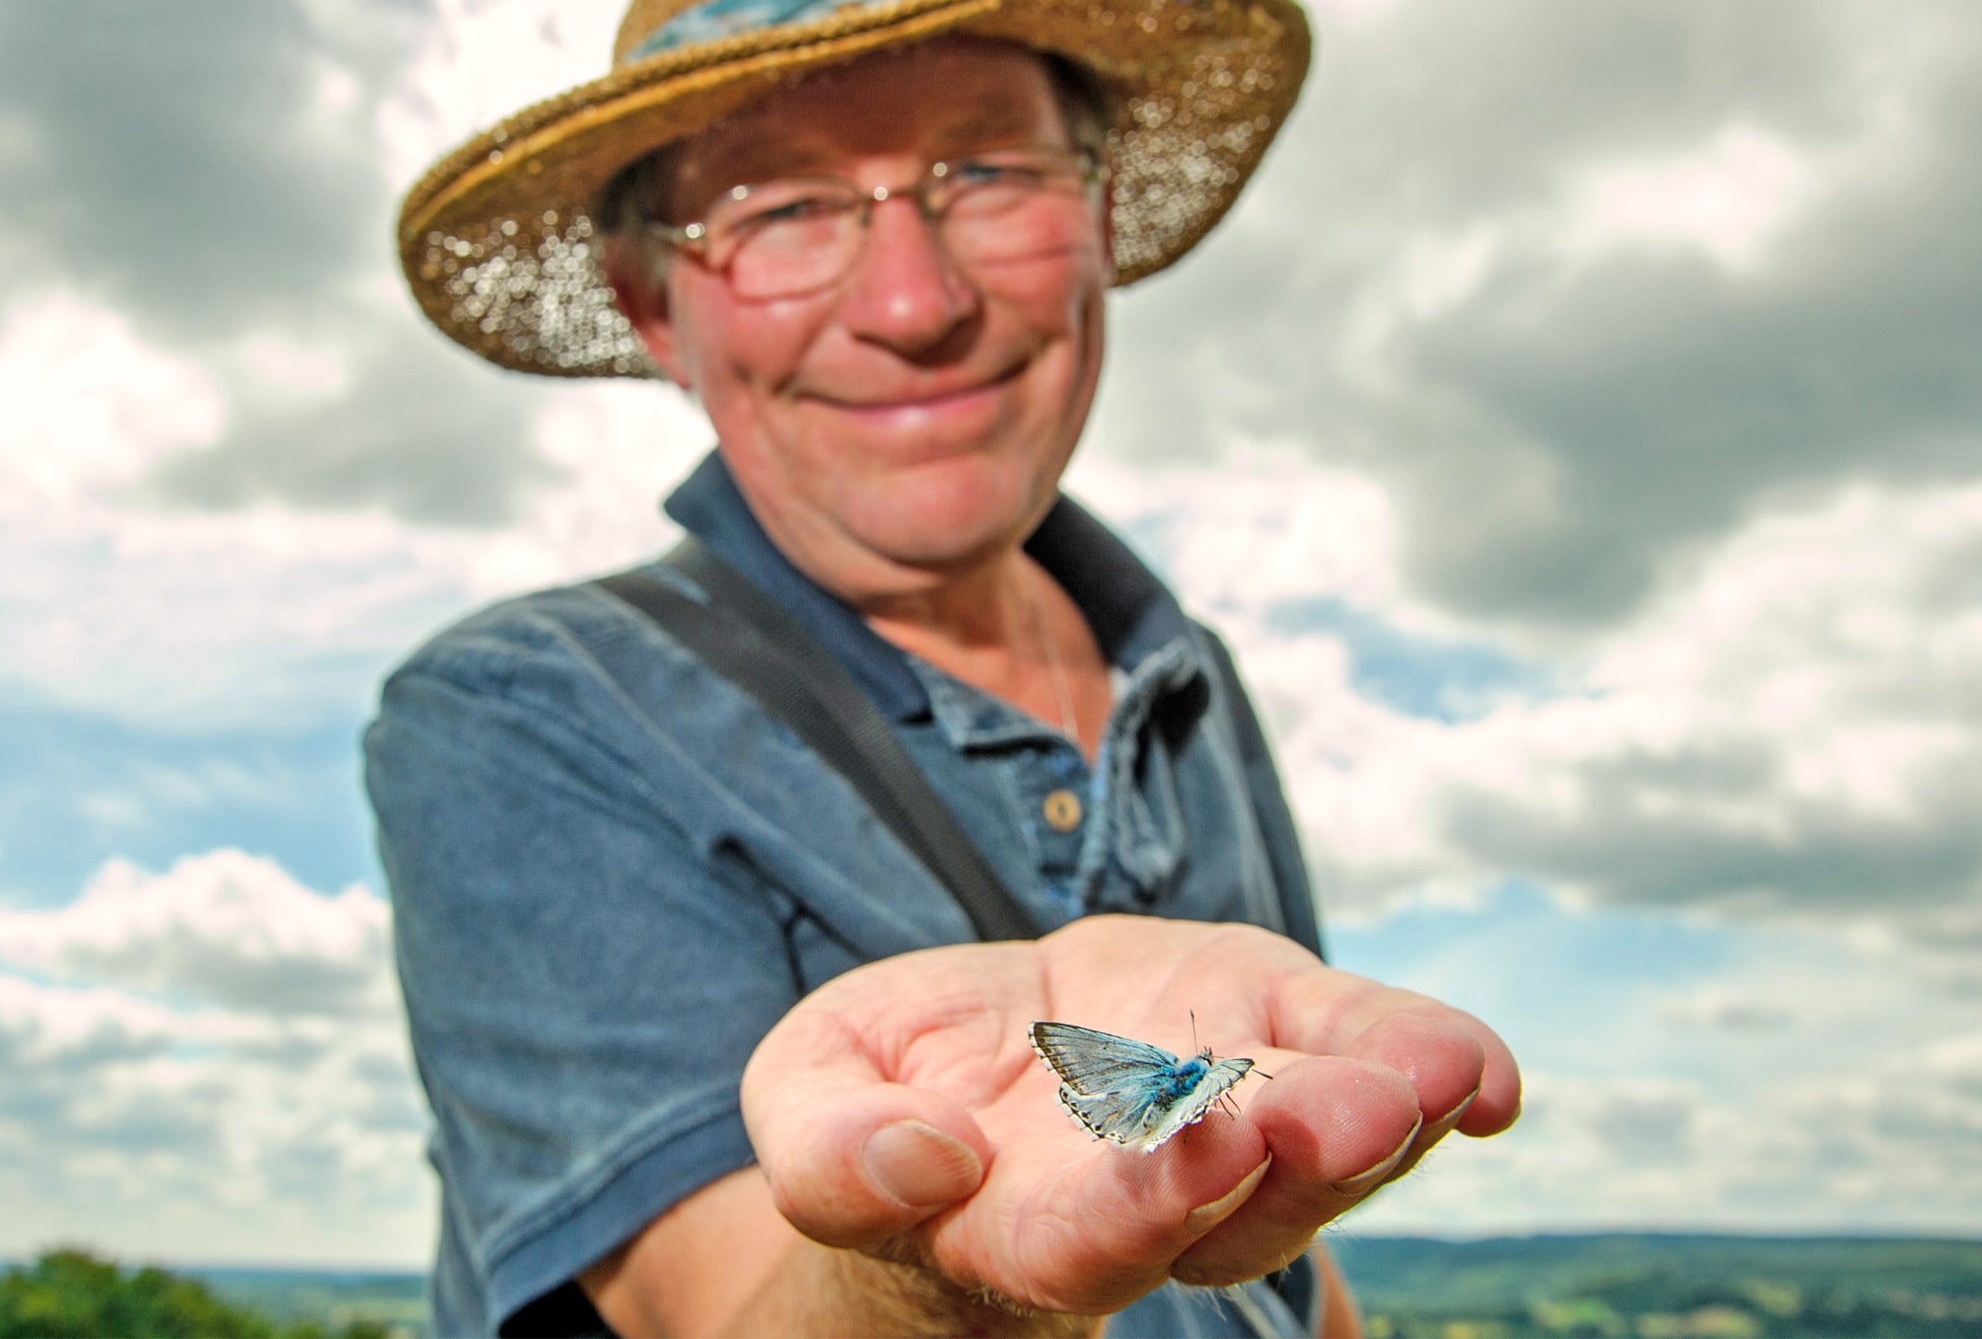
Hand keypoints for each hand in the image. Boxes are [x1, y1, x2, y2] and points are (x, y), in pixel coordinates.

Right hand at [742, 914, 1519, 1313]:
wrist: (974, 1060)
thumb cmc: (881, 1095)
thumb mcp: (808, 1092)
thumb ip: (832, 1152)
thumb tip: (928, 1163)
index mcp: (1014, 1238)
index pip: (1082, 1251)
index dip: (1138, 1206)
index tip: (1191, 1143)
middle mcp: (1148, 1208)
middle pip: (1236, 1214)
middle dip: (1297, 1160)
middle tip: (1351, 1109)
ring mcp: (1233, 1126)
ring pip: (1324, 1152)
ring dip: (1388, 1117)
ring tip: (1439, 1077)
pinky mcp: (1281, 1039)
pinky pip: (1366, 1062)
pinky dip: (1432, 1066)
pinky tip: (1483, 1073)